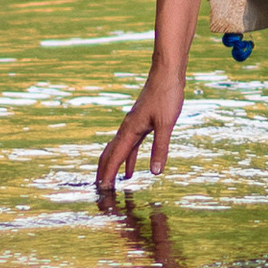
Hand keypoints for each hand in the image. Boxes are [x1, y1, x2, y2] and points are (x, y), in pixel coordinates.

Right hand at [98, 70, 184, 192]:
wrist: (167, 74)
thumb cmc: (166, 96)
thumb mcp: (165, 124)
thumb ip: (160, 148)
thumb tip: (155, 172)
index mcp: (129, 130)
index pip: (114, 158)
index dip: (108, 175)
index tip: (102, 191)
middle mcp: (127, 129)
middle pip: (109, 155)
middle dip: (103, 174)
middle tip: (100, 193)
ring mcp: (133, 127)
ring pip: (117, 152)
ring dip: (113, 168)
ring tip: (109, 185)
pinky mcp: (141, 124)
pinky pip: (129, 148)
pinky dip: (127, 160)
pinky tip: (129, 171)